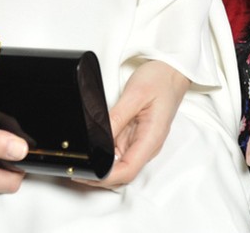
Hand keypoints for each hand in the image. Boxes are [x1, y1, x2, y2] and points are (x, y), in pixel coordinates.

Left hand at [90, 60, 189, 187]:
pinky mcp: (135, 137)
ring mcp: (141, 143)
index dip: (106, 177)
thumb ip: (116, 117)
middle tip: (77, 170)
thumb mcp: (135, 94)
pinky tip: (93, 150)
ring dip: (101, 168)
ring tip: (82, 163)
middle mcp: (147, 146)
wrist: (171, 72)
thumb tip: (97, 137)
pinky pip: (119, 152)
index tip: (87, 174)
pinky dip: (105, 155)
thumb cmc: (160, 80)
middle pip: (122, 173)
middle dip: (99, 177)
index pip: (128, 170)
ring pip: (119, 166)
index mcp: (151, 138)